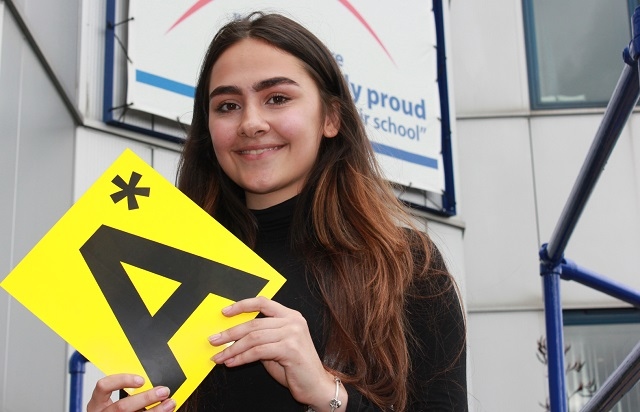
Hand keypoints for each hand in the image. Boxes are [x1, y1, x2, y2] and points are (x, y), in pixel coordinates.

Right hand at [87, 374, 175, 411]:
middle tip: (163, 391)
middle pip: (122, 406)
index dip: (123, 380)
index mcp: (97, 403)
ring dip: (156, 410)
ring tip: (169, 403)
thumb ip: (126, 392)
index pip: (103, 386)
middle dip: (146, 398)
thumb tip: (150, 382)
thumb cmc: (112, 411)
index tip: (141, 380)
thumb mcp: (111, 401)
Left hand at [209, 296, 340, 407]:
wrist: (316, 385)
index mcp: (291, 316)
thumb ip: (261, 338)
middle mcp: (293, 321)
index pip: (263, 303)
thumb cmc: (296, 367)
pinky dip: (241, 358)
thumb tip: (235, 336)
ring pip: (253, 338)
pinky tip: (232, 362)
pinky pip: (258, 351)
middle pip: (254, 323)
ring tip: (220, 356)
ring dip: (232, 348)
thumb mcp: (276, 347)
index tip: (225, 312)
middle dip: (230, 332)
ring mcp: (293, 333)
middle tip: (214, 340)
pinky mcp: (290, 348)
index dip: (242, 306)